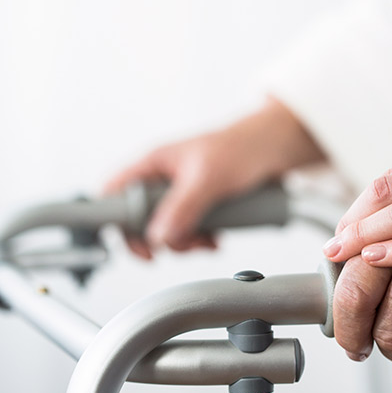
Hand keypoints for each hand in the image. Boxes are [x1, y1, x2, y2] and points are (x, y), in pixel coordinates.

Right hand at [104, 98, 322, 257]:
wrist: (277, 149)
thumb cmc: (241, 147)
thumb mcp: (209, 178)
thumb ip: (183, 207)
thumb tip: (159, 237)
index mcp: (153, 163)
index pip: (114, 192)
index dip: (116, 221)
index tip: (139, 244)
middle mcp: (161, 178)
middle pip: (138, 220)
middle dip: (160, 239)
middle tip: (184, 243)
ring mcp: (179, 194)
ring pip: (164, 230)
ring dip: (183, 243)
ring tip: (208, 239)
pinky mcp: (197, 205)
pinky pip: (186, 231)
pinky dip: (198, 240)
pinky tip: (216, 238)